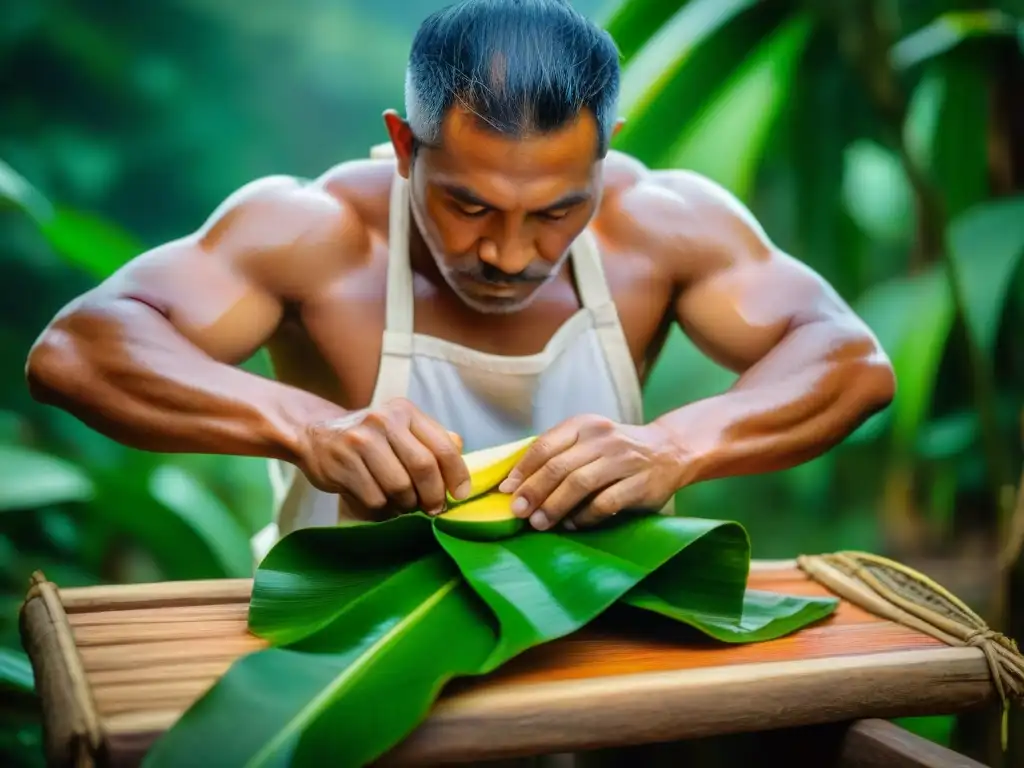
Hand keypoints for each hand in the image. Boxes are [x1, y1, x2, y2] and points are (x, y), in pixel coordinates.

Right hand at [297, 398, 469, 518]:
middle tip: (433, 508)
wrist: (315, 435)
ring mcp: (360, 440)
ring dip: (406, 504)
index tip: (460, 495)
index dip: (457, 475)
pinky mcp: (342, 463)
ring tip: (403, 502)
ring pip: (399, 487)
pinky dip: (383, 509)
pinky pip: (375, 499)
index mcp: (405, 411)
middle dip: (433, 495)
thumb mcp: (401, 428)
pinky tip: (380, 502)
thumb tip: (461, 452)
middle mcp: (383, 420)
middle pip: (423, 468)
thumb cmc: (370, 438)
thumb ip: (432, 438)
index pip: (443, 446)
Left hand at [497, 415, 685, 530]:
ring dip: (555, 505)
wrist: (669, 450)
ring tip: (539, 523)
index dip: (523, 470)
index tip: (506, 490)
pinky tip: (573, 524)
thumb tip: (515, 485)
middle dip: (533, 491)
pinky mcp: (640, 483)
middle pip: (558, 466)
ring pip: (580, 483)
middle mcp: (602, 438)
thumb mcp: (587, 440)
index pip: (545, 445)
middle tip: (517, 512)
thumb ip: (557, 455)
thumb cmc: (616, 451)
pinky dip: (585, 516)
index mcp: (584, 425)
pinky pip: (606, 502)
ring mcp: (623, 460)